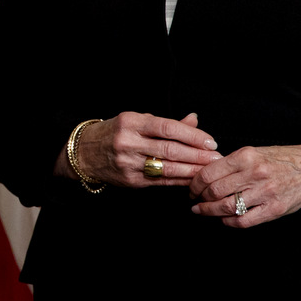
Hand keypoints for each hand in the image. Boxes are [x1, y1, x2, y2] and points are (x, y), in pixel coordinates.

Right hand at [59, 112, 221, 187]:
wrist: (83, 153)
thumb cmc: (114, 132)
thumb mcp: (135, 120)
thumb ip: (166, 123)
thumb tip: (194, 119)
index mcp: (131, 122)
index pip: (167, 127)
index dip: (192, 135)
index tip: (210, 141)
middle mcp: (128, 142)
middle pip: (170, 149)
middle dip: (197, 155)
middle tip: (217, 157)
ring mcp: (128, 163)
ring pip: (167, 167)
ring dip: (193, 170)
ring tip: (210, 169)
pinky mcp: (130, 180)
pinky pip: (161, 181)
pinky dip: (180, 180)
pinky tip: (193, 179)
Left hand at [188, 140, 300, 226]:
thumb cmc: (279, 160)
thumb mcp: (254, 152)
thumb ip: (231, 163)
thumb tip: (204, 174)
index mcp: (246, 156)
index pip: (209, 173)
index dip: (194, 184)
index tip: (191, 188)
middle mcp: (255, 174)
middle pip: (214, 191)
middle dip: (199, 198)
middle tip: (195, 201)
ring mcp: (265, 193)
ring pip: (226, 207)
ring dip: (209, 211)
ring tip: (202, 211)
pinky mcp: (274, 209)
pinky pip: (243, 221)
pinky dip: (228, 222)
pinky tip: (223, 219)